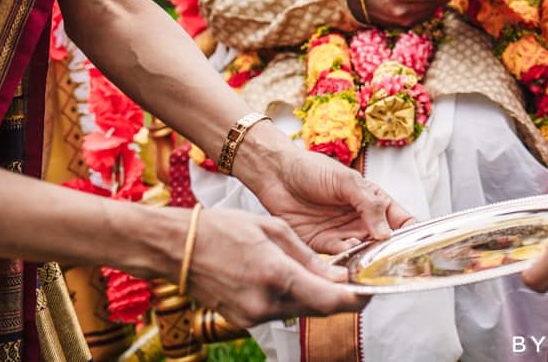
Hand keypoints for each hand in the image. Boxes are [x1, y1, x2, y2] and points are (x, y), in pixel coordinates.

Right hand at [182, 206, 370, 328]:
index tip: (370, 292)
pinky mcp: (242, 319)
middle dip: (338, 298)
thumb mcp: (273, 229)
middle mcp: (265, 302)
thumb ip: (307, 257)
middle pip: (317, 309)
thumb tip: (336, 276)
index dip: (356, 300)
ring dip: (314, 296)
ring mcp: (252, 315)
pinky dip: (292, 298)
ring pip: (298, 310)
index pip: (330, 300)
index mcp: (277, 275)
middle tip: (353, 282)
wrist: (178, 247)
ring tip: (323, 276)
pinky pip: (278, 310)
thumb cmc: (223, 229)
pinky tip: (293, 280)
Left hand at [251, 147, 415, 253]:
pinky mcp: (323, 246)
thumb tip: (386, 233)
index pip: (402, 222)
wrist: (276, 175)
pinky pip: (340, 259)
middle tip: (394, 264)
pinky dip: (346, 262)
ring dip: (368, 261)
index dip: (413, 235)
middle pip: (385, 244)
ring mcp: (344, 234)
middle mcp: (362, 221)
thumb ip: (369, 205)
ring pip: (364, 255)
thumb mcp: (347, 181)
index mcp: (375, 202)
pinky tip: (349, 260)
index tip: (419, 248)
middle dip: (390, 254)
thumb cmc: (313, 170)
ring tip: (370, 263)